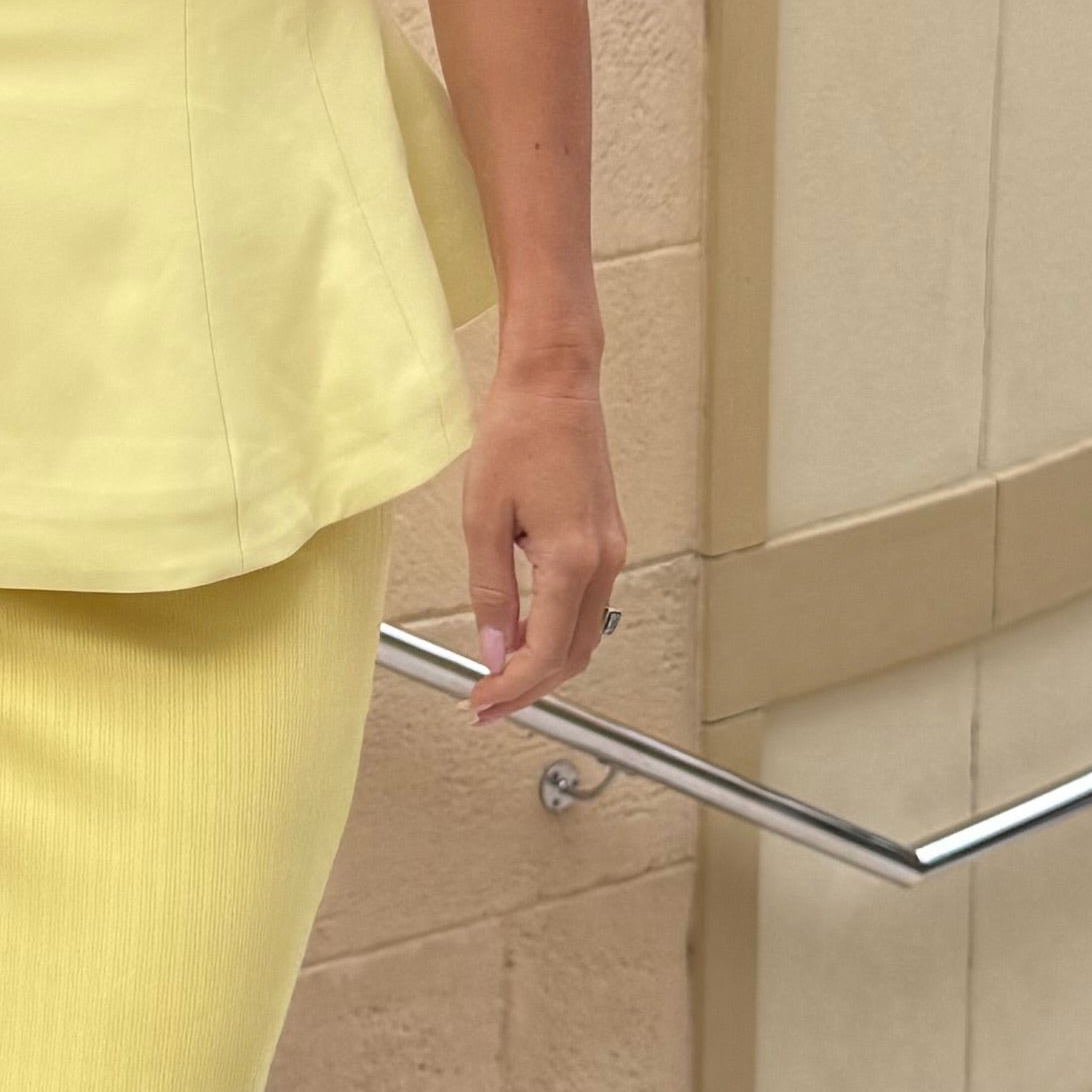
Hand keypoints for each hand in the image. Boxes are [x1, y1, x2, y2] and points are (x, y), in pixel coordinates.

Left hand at [461, 351, 626, 723]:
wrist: (554, 385)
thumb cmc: (518, 434)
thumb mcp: (483, 518)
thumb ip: (491, 592)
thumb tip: (493, 648)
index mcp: (573, 560)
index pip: (546, 651)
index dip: (512, 688)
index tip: (480, 702)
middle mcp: (604, 561)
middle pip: (573, 655)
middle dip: (530, 689)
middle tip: (486, 706)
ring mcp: (611, 551)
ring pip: (584, 635)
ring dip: (545, 665)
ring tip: (500, 680)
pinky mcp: (606, 540)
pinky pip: (587, 606)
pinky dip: (557, 633)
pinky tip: (524, 636)